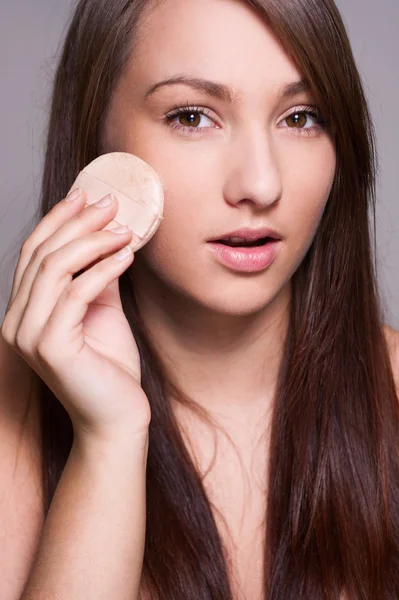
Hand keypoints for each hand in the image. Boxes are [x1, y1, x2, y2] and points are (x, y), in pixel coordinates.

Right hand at [1, 188, 150, 442]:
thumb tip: (106, 236)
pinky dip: (104, 270)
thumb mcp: (100, 311)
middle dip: (77, 223)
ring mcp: (28, 336)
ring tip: (126, 229)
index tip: (86, 195)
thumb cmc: (110, 367)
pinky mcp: (51, 347)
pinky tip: (127, 256)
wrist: (117, 417)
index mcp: (23, 312)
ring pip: (56, 269)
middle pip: (41, 255)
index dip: (57, 220)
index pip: (33, 254)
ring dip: (94, 242)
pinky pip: (77, 294)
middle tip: (110, 202)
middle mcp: (16, 322)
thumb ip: (95, 276)